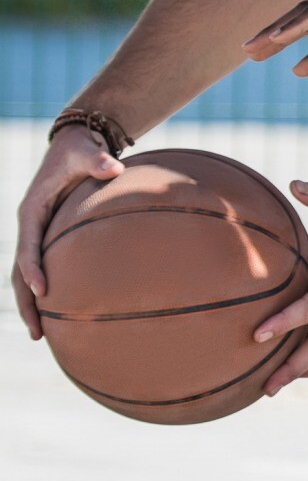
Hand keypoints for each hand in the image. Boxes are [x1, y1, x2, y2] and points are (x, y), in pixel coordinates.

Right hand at [15, 126, 124, 338]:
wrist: (76, 145)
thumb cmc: (81, 151)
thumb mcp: (87, 153)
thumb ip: (98, 162)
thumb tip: (113, 168)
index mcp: (32, 210)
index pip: (29, 246)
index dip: (33, 269)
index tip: (44, 292)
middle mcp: (29, 225)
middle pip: (20, 271)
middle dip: (26, 302)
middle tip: (37, 333)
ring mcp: (36, 233)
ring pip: (26, 275)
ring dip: (31, 304)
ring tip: (41, 335)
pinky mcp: (48, 237)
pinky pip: (42, 267)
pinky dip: (45, 290)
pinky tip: (59, 312)